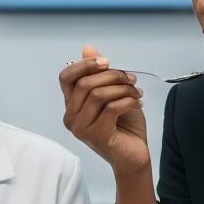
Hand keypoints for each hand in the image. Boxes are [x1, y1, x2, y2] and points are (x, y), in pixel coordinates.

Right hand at [59, 45, 149, 178]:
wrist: (134, 156)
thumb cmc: (124, 126)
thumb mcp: (113, 93)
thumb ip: (100, 73)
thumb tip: (88, 48)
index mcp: (72, 105)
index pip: (66, 77)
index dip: (84, 64)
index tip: (107, 61)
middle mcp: (71, 116)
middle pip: (85, 83)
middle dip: (112, 76)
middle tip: (131, 79)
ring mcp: (81, 128)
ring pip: (98, 95)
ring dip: (123, 89)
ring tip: (137, 92)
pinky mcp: (97, 136)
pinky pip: (111, 108)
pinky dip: (128, 101)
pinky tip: (137, 104)